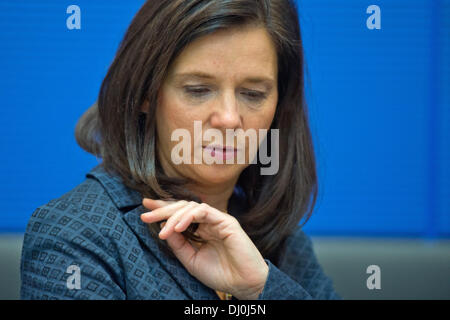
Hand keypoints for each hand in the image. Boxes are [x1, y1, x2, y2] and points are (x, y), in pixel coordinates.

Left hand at [140, 198, 267, 299]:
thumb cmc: (220, 273)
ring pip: (191, 207)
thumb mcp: (191, 260)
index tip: (145, 208)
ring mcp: (217, 220)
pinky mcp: (226, 221)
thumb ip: (178, 244)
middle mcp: (208, 222)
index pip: (179, 214)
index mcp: (200, 230)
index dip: (163, 209)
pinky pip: (203, 211)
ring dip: (173, 216)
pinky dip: (188, 217)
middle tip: (145, 215)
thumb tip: (162, 227)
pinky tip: (178, 228)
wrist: (243, 283)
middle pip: (182, 207)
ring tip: (162, 230)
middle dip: (162, 210)